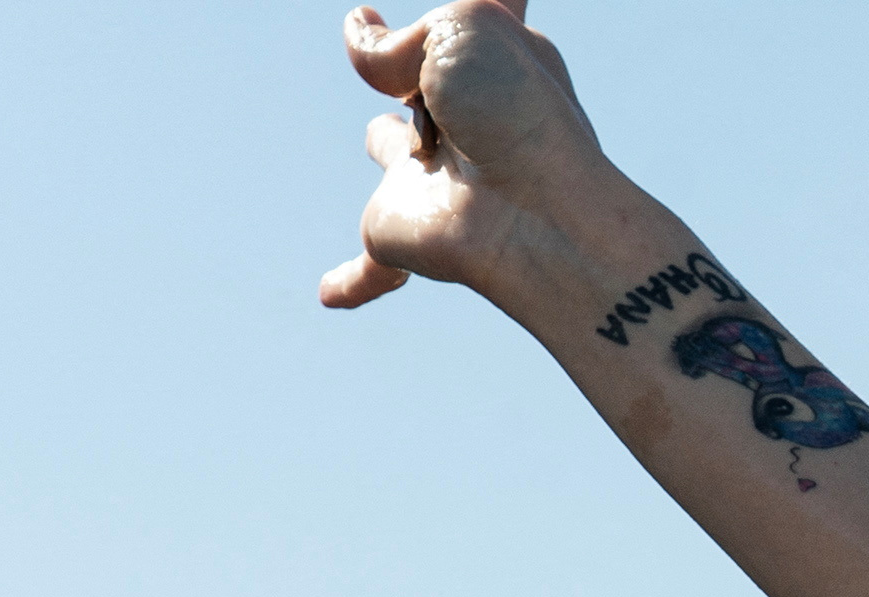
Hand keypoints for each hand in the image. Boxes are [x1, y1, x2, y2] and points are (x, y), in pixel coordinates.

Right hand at [322, 3, 600, 311]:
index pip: (482, 28)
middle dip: (436, 78)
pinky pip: (373, 266)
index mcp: (496, 69)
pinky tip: (331, 295)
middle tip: (477, 101)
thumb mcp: (463, 27)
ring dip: (397, 150)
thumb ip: (399, 35)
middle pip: (428, 84)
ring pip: (397, 153)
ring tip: (434, 155)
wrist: (536, 214)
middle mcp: (468, 123)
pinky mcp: (402, 233)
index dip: (497, 7)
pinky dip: (355, 280)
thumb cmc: (517, 115)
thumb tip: (362, 43)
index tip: (506, 2)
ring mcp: (433, 178)